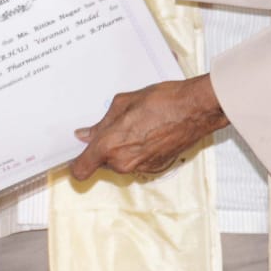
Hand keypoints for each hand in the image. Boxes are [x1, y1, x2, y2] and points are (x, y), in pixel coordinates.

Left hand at [70, 75, 228, 180]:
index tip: (75, 156)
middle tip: (116, 124)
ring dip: (123, 147)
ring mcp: (141, 168)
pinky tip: (150, 131)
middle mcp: (123, 162)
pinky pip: (137, 161)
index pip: (81, 169)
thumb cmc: (162, 101)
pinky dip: (139, 150)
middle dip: (105, 146)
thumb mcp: (123, 102)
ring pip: (120, 161)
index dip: (75, 164)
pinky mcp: (155, 168)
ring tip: (137, 124)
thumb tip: (85, 135)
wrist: (195, 109)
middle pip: (102, 161)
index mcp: (110, 146)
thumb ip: (101, 123)